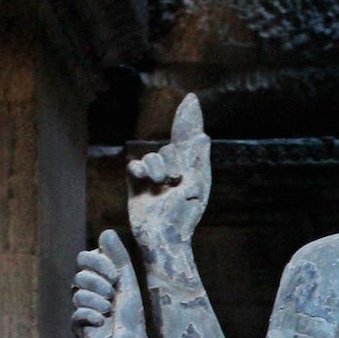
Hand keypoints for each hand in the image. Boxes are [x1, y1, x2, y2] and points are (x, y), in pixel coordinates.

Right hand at [72, 229, 145, 337]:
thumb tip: (106, 231)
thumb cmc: (131, 315)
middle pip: (79, 274)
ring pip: (77, 293)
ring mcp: (79, 308)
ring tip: (110, 311)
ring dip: (99, 302)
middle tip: (113, 296)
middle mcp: (84, 291)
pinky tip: (103, 323)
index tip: (116, 277)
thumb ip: (118, 257)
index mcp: (95, 279)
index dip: (98, 264)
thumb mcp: (127, 281)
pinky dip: (93, 316)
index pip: (84, 258)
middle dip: (100, 284)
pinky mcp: (76, 327)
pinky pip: (76, 314)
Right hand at [128, 92, 211, 255]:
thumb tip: (203, 136)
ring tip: (162, 183)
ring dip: (156, 166)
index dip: (189, 118)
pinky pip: (134, 167)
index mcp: (190, 170)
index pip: (188, 139)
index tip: (191, 98)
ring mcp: (153, 178)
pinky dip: (139, 170)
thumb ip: (198, 161)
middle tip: (175, 179)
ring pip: (152, 157)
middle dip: (172, 160)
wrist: (164, 239)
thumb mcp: (197, 188)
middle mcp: (172, 171)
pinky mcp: (137, 186)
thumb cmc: (185, 218)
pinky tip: (143, 178)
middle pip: (169, 149)